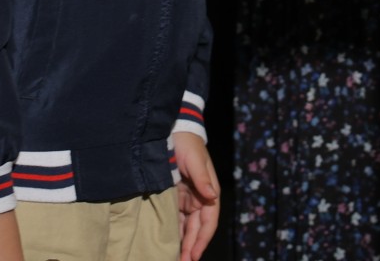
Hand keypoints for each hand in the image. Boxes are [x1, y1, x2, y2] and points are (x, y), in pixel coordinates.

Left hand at [171, 132, 219, 260]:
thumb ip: (202, 178)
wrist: (173, 130)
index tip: (193, 255)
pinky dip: (175, 232)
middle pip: (197, 229)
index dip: (202, 240)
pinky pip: (176, 219)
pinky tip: (168, 243)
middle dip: (191, 247)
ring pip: (187, 227)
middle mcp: (200, 198)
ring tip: (175, 258)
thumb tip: (212, 196)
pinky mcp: (175, 196)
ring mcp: (187, 198)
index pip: (208, 222)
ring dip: (183, 242)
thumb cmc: (187, 144)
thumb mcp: (194, 159)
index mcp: (209, 192)